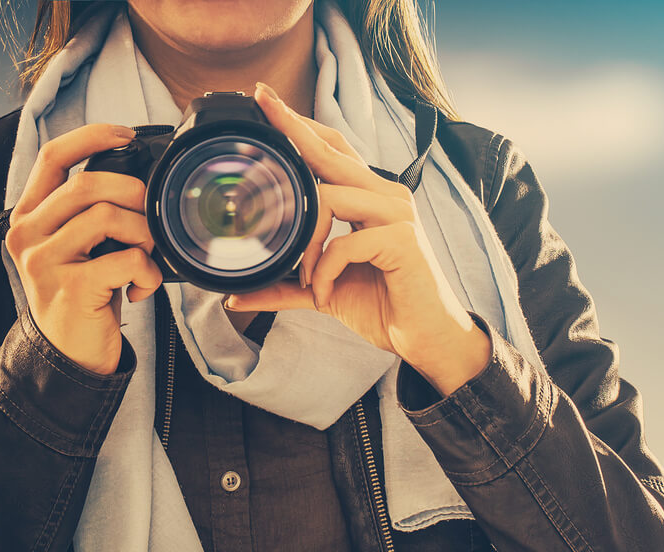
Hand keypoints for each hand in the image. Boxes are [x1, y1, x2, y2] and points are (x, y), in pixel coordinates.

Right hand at [5, 124, 162, 374]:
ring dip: (144, 235)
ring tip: (146, 257)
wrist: (69, 353)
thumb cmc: (83, 294)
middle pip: (89, 185)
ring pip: (109, 216)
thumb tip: (139, 182)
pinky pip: (126, 259)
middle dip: (135, 195)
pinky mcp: (70, 288)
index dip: (92, 137)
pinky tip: (141, 287)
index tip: (127, 135)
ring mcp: (45, 261)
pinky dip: (148, 272)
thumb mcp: (76, 247)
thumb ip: (89, 213)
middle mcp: (28, 233)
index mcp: (30, 215)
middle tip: (149, 221)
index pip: (53, 156)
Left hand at [224, 83, 489, 395]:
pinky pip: (344, 242)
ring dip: (304, 243)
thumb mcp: (324, 290)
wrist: (426, 337)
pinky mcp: (402, 239)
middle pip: (332, 152)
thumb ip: (285, 287)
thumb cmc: (385, 305)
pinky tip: (324, 292)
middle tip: (261, 104)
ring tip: (306, 278)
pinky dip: (324, 270)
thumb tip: (237, 294)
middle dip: (293, 128)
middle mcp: (387, 196)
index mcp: (372, 198)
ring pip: (329, 199)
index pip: (334, 149)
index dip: (301, 125)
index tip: (267, 102)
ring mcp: (398, 214)